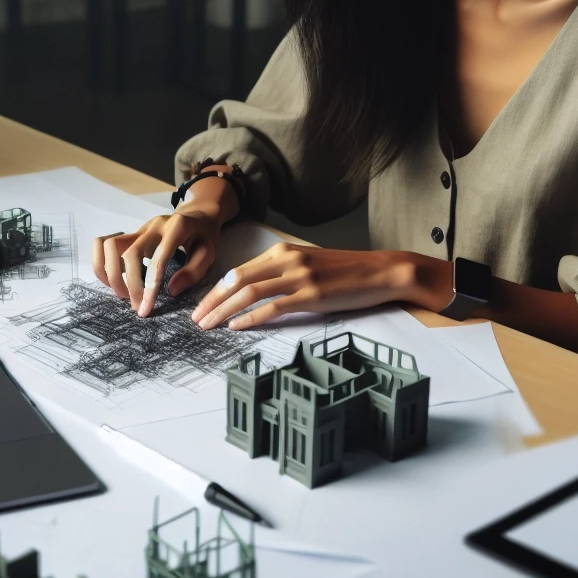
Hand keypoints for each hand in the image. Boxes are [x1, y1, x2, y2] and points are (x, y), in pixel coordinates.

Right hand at [91, 205, 223, 317]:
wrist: (197, 215)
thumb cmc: (203, 236)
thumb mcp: (209, 252)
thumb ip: (193, 271)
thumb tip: (171, 290)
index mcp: (175, 229)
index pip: (156, 261)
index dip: (148, 287)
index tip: (145, 309)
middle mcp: (152, 226)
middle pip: (129, 253)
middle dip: (129, 284)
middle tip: (136, 306)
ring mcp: (139, 228)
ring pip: (109, 246)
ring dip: (109, 272)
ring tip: (122, 293)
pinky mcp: (131, 234)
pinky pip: (105, 244)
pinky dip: (102, 263)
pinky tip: (114, 279)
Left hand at [190, 243, 448, 329]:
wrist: (381, 271)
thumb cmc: (346, 271)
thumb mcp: (308, 263)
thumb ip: (281, 271)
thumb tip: (253, 289)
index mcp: (283, 251)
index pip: (238, 270)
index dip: (216, 288)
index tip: (201, 304)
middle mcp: (287, 260)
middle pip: (237, 280)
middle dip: (212, 300)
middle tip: (196, 318)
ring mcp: (299, 277)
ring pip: (249, 293)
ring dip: (224, 310)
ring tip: (209, 325)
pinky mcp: (311, 295)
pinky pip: (272, 307)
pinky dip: (250, 318)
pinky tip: (237, 327)